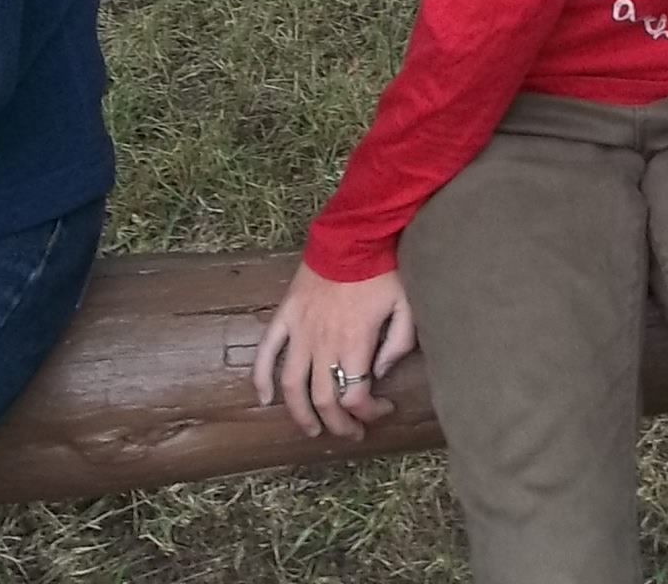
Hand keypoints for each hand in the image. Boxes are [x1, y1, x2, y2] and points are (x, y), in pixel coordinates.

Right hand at [251, 261, 417, 439]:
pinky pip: (266, 353)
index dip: (368, 413)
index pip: (355, 396)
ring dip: (300, 414)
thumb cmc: (384, 269)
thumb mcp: (406, 305)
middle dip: (338, 424)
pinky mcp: (284, 317)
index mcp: (354, 343)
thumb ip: (398, 343)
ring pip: (292, 386)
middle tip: (350, 432)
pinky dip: (261, 379)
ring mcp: (299, 332)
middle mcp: (323, 344)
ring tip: (312, 430)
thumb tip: (381, 373)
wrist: (353, 234)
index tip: (382, 411)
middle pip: (324, 399)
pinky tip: (264, 399)